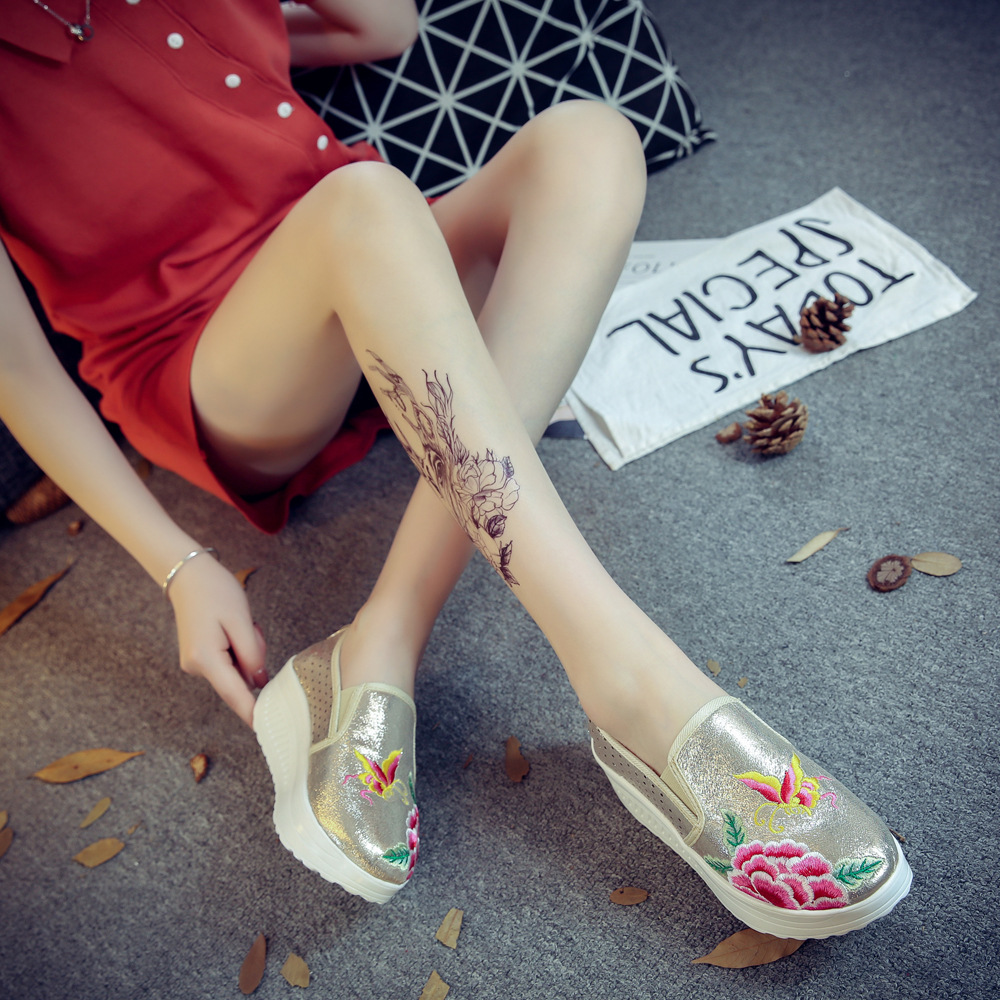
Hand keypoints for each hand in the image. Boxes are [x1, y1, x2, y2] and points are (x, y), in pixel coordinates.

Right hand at [167, 553, 267, 725]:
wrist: (188, 575)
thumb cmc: (216, 592)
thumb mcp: (241, 621)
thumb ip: (252, 654)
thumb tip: (258, 682)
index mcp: (206, 660)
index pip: (235, 694)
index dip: (252, 712)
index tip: (266, 730)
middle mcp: (197, 667)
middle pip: (239, 679)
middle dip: (254, 659)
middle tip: (252, 628)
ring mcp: (196, 663)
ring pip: (236, 670)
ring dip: (247, 651)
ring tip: (241, 623)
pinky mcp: (199, 657)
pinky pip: (229, 661)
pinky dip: (238, 648)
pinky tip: (234, 627)